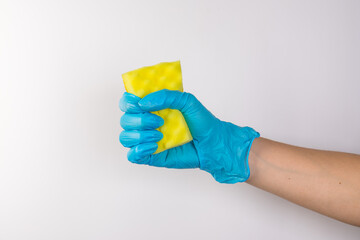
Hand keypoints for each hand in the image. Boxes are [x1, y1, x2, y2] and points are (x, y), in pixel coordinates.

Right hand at [119, 90, 258, 182]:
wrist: (213, 143)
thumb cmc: (202, 122)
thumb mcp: (187, 101)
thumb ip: (167, 96)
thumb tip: (144, 102)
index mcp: (152, 108)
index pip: (128, 103)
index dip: (127, 102)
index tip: (138, 102)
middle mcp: (146, 123)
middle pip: (125, 120)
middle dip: (139, 120)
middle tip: (159, 121)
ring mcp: (147, 140)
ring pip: (125, 137)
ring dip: (139, 135)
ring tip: (159, 135)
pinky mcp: (151, 156)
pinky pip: (132, 156)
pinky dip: (138, 150)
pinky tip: (154, 147)